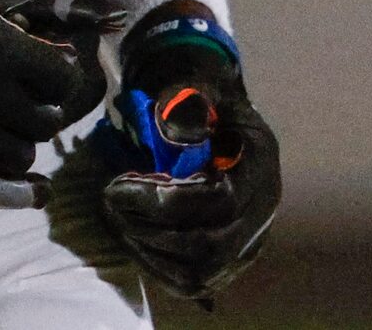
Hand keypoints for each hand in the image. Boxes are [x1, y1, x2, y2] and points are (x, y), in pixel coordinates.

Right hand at [0, 0, 106, 206]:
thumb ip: (28, 5)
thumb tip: (86, 11)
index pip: (59, 77)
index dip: (55, 71)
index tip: (44, 65)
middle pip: (44, 119)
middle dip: (39, 105)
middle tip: (23, 91)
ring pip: (19, 154)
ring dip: (19, 139)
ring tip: (2, 120)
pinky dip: (13, 193)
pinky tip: (34, 193)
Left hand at [96, 5, 279, 302]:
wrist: (221, 122)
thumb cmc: (206, 103)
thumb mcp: (201, 87)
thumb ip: (188, 100)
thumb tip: (171, 123)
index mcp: (260, 166)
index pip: (219, 202)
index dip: (162, 200)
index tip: (116, 185)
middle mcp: (262, 213)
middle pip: (207, 246)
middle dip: (148, 228)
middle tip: (109, 204)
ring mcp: (248, 243)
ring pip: (199, 273)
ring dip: (148, 251)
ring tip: (117, 220)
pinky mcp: (229, 262)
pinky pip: (193, 284)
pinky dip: (156, 268)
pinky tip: (132, 239)